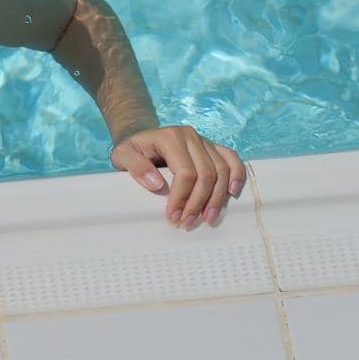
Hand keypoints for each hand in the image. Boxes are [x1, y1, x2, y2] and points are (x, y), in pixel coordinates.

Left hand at [111, 125, 245, 229]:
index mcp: (170, 137)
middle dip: (198, 203)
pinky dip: (236, 175)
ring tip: (207, 218)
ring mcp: (204, 140)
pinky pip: (232, 158)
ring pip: (221, 170)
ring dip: (217, 198)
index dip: (182, 198)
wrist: (142, 138)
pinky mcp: (213, 146)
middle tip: (187, 223)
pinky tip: (232, 193)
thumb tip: (157, 184)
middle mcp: (190, 136)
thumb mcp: (122, 155)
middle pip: (206, 174)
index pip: (185, 172)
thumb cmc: (132, 149)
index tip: (173, 217)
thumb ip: (135, 166)